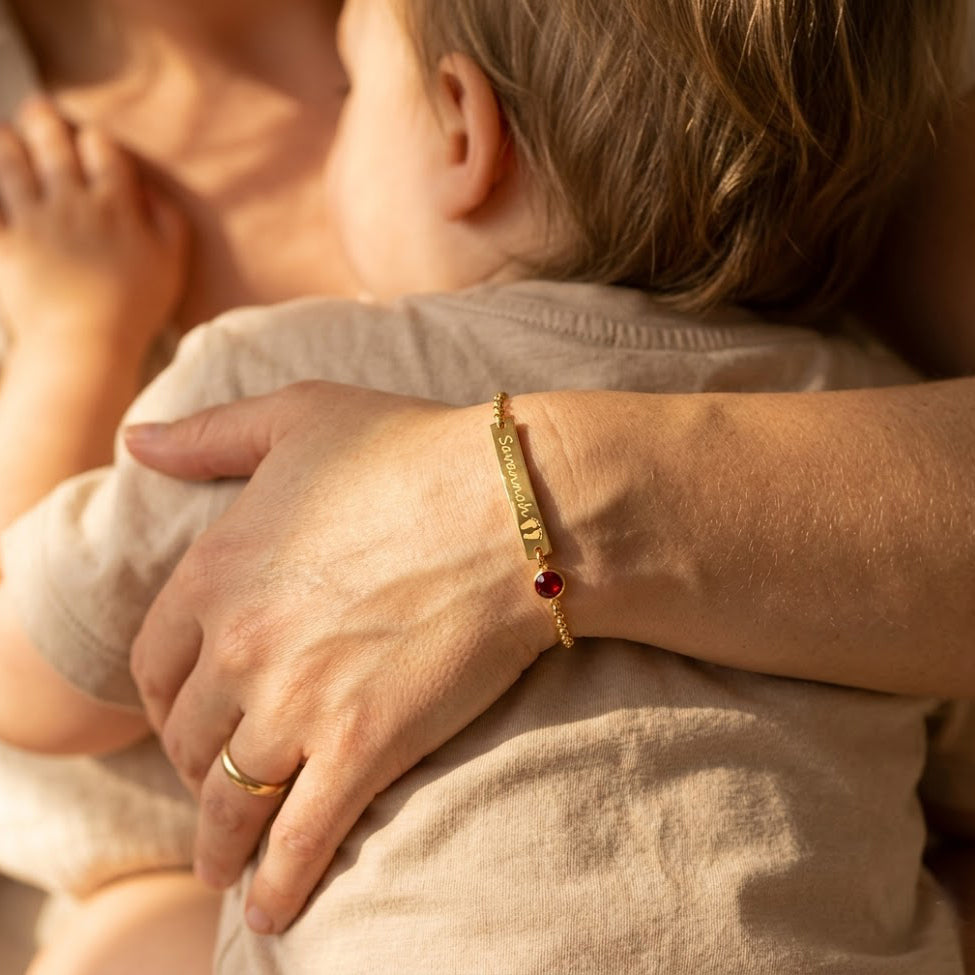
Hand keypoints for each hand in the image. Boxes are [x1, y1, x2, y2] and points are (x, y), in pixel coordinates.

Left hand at [0, 97, 185, 365]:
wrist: (88, 345)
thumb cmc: (135, 309)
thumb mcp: (172, 264)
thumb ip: (169, 221)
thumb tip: (150, 189)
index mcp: (116, 205)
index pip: (103, 149)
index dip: (94, 139)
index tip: (90, 142)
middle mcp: (73, 202)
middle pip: (53, 143)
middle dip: (43, 120)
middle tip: (37, 109)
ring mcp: (34, 221)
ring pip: (11, 161)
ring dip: (6, 140)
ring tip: (5, 133)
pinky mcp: (3, 243)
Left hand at [126, 382, 557, 933]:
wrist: (512, 507)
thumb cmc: (412, 451)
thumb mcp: (299, 417)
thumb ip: (209, 433)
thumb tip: (136, 440)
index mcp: (215, 572)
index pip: (155, 665)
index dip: (165, 700)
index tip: (185, 719)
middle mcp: (240, 647)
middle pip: (189, 739)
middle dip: (194, 769)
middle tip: (216, 785)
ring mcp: (298, 704)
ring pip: (230, 801)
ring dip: (220, 843)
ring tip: (225, 866)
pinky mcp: (363, 748)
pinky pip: (299, 840)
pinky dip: (277, 884)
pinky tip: (270, 909)